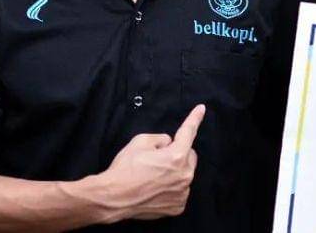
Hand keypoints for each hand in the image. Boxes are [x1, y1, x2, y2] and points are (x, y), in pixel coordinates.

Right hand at [101, 104, 204, 220]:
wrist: (113, 198)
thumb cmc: (125, 169)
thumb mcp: (140, 141)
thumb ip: (160, 138)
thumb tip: (168, 143)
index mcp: (176, 156)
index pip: (189, 132)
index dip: (195, 118)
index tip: (202, 109)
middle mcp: (184, 175)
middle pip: (189, 156)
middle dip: (178, 153)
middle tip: (159, 158)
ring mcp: (182, 193)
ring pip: (185, 174)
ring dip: (175, 171)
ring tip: (153, 176)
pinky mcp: (177, 207)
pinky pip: (180, 190)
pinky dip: (172, 187)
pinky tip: (155, 188)